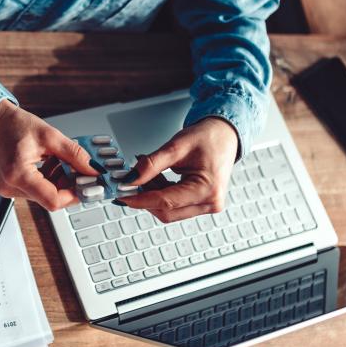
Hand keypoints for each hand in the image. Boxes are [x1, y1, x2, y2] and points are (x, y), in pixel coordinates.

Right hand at [0, 100, 100, 210]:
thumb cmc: (12, 124)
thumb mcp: (49, 136)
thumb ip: (74, 155)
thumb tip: (92, 170)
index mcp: (18, 174)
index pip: (53, 200)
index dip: (75, 195)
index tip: (87, 186)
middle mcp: (11, 186)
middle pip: (50, 198)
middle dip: (68, 185)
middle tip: (80, 170)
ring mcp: (9, 189)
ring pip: (45, 195)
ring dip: (58, 181)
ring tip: (58, 160)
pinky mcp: (11, 186)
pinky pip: (36, 190)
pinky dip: (48, 179)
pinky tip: (49, 163)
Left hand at [117, 117, 239, 222]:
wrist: (225, 135)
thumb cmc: (209, 138)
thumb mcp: (176, 146)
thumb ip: (151, 164)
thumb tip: (130, 179)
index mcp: (208, 189)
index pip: (166, 202)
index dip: (139, 199)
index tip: (121, 195)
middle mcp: (210, 202)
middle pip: (166, 211)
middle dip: (144, 197)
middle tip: (129, 180)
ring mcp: (207, 205)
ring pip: (169, 211)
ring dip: (152, 195)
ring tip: (145, 174)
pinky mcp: (201, 204)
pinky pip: (175, 206)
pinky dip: (160, 194)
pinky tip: (155, 178)